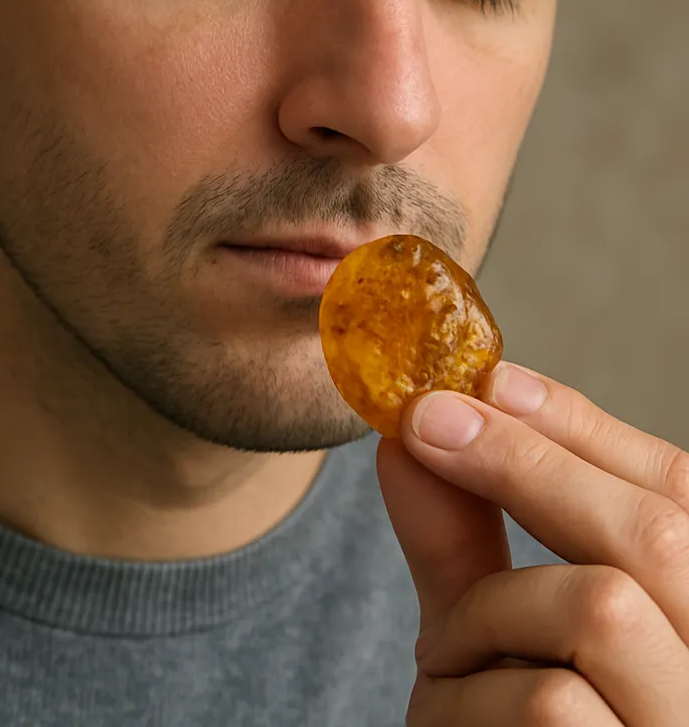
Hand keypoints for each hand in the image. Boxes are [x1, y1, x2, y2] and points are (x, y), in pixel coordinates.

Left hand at [377, 362, 688, 724]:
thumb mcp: (489, 633)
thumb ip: (463, 543)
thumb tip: (408, 435)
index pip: (683, 497)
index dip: (588, 428)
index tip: (492, 377)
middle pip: (657, 532)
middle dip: (524, 462)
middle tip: (423, 419)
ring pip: (603, 606)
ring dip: (490, 606)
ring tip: (448, 654)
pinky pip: (551, 702)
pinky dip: (471, 691)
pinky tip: (453, 719)